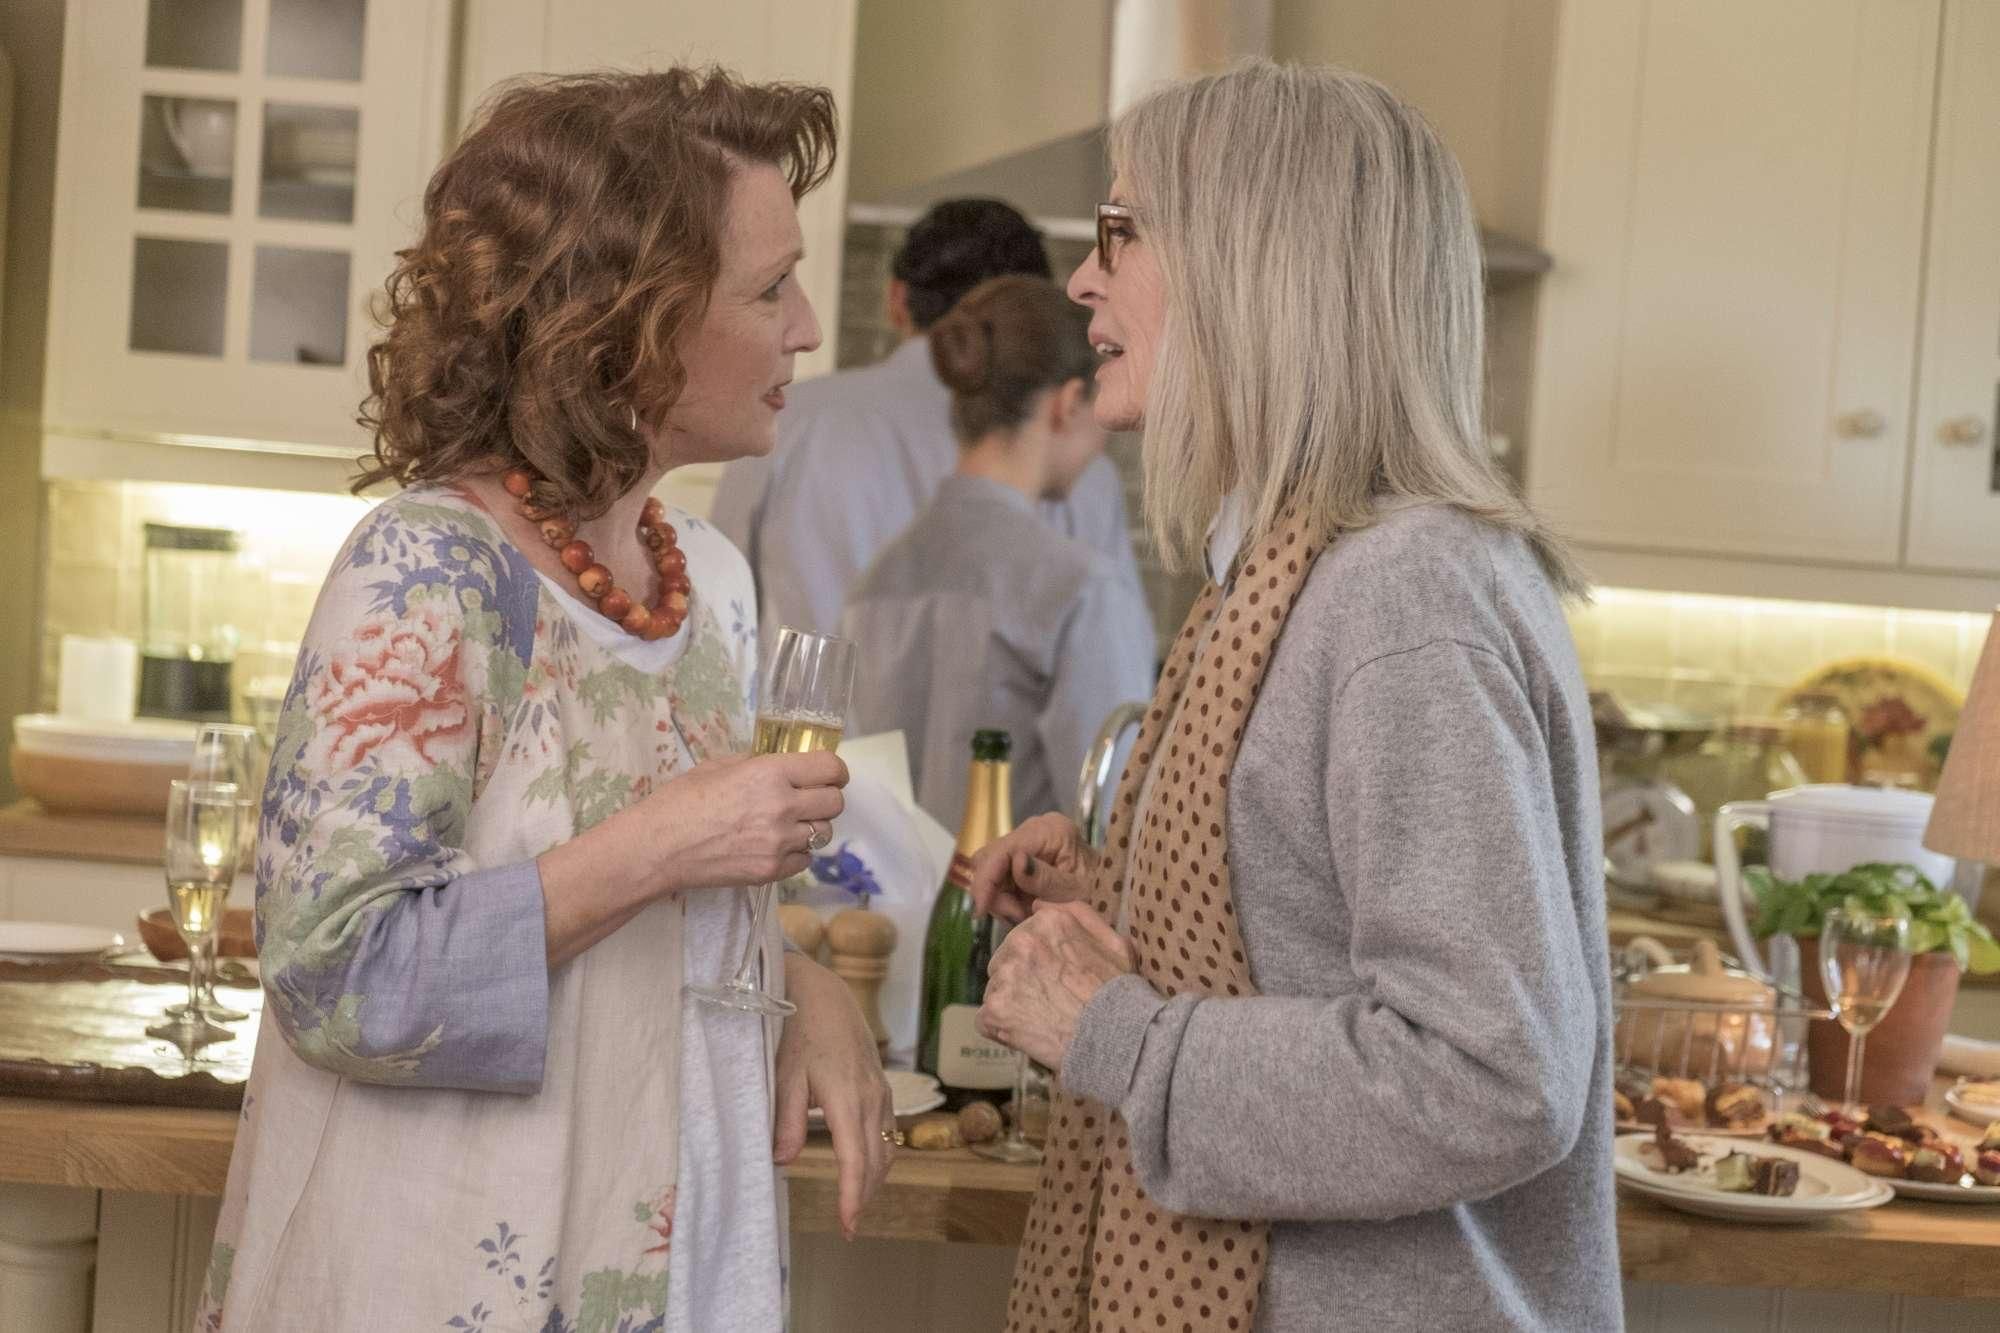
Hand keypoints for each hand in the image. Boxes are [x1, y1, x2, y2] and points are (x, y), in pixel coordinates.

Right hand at [644, 752, 847, 894]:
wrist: (657, 848)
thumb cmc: (680, 802)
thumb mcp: (720, 766)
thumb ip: (759, 764)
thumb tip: (785, 767)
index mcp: (770, 773)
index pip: (830, 768)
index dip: (835, 770)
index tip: (829, 774)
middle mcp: (782, 807)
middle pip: (835, 802)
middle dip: (826, 798)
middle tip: (809, 799)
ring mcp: (779, 843)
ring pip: (823, 833)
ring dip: (811, 826)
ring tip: (787, 825)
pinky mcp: (772, 871)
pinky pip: (805, 860)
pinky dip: (796, 853)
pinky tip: (774, 846)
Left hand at [773, 953, 894, 1239]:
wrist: (823, 992)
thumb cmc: (799, 1030)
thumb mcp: (784, 1073)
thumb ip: (786, 1119)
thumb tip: (782, 1161)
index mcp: (847, 1098)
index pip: (855, 1160)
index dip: (851, 1197)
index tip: (847, 1226)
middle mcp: (871, 1099)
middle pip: (876, 1162)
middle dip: (863, 1197)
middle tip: (848, 1227)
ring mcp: (881, 1092)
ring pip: (886, 1148)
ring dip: (873, 1179)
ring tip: (855, 1203)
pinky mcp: (882, 1087)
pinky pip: (887, 1131)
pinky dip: (879, 1156)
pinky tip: (864, 1165)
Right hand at [967, 812, 1097, 923]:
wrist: (1113, 891)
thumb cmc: (1102, 891)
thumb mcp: (1076, 891)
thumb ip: (1045, 878)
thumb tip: (1016, 862)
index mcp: (1049, 830)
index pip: (1003, 850)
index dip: (986, 880)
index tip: (980, 911)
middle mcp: (1034, 829)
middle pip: (990, 858)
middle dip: (994, 892)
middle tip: (1016, 917)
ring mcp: (1027, 842)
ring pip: (991, 869)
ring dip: (1000, 898)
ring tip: (1024, 915)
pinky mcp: (1024, 856)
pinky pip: (1001, 877)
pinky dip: (1006, 897)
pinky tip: (1024, 909)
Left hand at [977, 901, 1134, 1071]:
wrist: (1114, 1037)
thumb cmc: (1118, 993)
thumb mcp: (1113, 942)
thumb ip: (1078, 915)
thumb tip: (1039, 904)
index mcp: (1046, 922)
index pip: (1023, 939)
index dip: (1039, 964)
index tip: (1058, 980)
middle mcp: (1020, 941)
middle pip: (1004, 962)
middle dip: (1021, 981)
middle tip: (1050, 1001)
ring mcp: (1005, 975)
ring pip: (996, 990)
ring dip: (1012, 1004)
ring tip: (1042, 1019)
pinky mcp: (994, 1009)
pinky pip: (986, 1020)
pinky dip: (1002, 1029)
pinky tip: (1028, 1035)